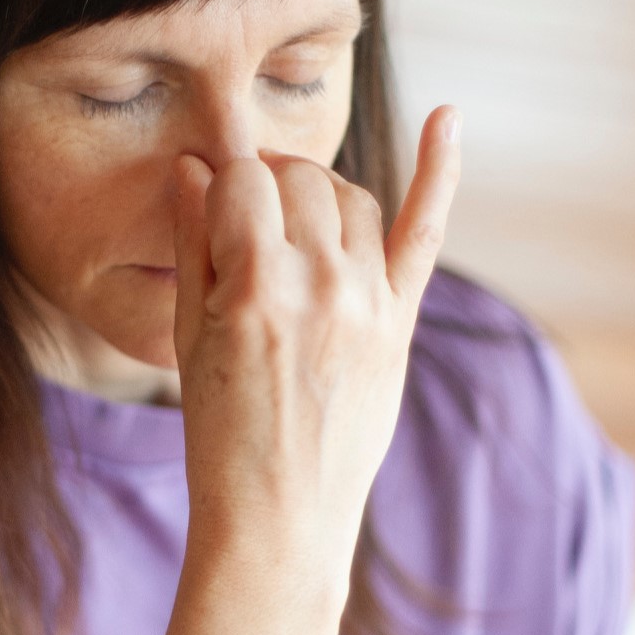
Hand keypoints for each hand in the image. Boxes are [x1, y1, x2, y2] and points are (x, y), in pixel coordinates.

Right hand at [170, 105, 461, 577]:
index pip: (243, 180)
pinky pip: (425, 230)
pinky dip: (440, 171)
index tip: (212, 211)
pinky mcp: (399, 324)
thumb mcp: (186, 340)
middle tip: (246, 220)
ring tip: (293, 224)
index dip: (223, 188)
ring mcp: (368, 302)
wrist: (279, 517)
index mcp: (254, 287)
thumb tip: (189, 167)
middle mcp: (320, 283)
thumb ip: (193, 245)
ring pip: (351, 196)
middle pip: (300, 178)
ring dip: (320, 193)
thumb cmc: (219, 434)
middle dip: (268, 184)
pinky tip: (448, 118)